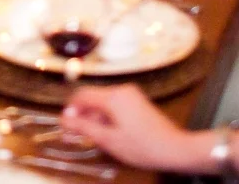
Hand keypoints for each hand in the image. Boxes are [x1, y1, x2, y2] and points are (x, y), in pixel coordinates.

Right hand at [62, 85, 192, 171]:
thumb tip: (64, 119)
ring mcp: (131, 95)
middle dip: (82, 114)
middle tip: (77, 134)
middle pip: (93, 97)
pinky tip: (109, 133)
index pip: (82, 95)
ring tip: (93, 137)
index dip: (70, 109)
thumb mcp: (108, 139)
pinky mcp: (137, 101)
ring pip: (104, 101)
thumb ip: (84, 127)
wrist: (174, 148)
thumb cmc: (142, 146)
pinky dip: (107, 116)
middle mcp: (122, 90)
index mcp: (113, 97)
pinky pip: (115, 104)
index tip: (65, 124)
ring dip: (95, 116)